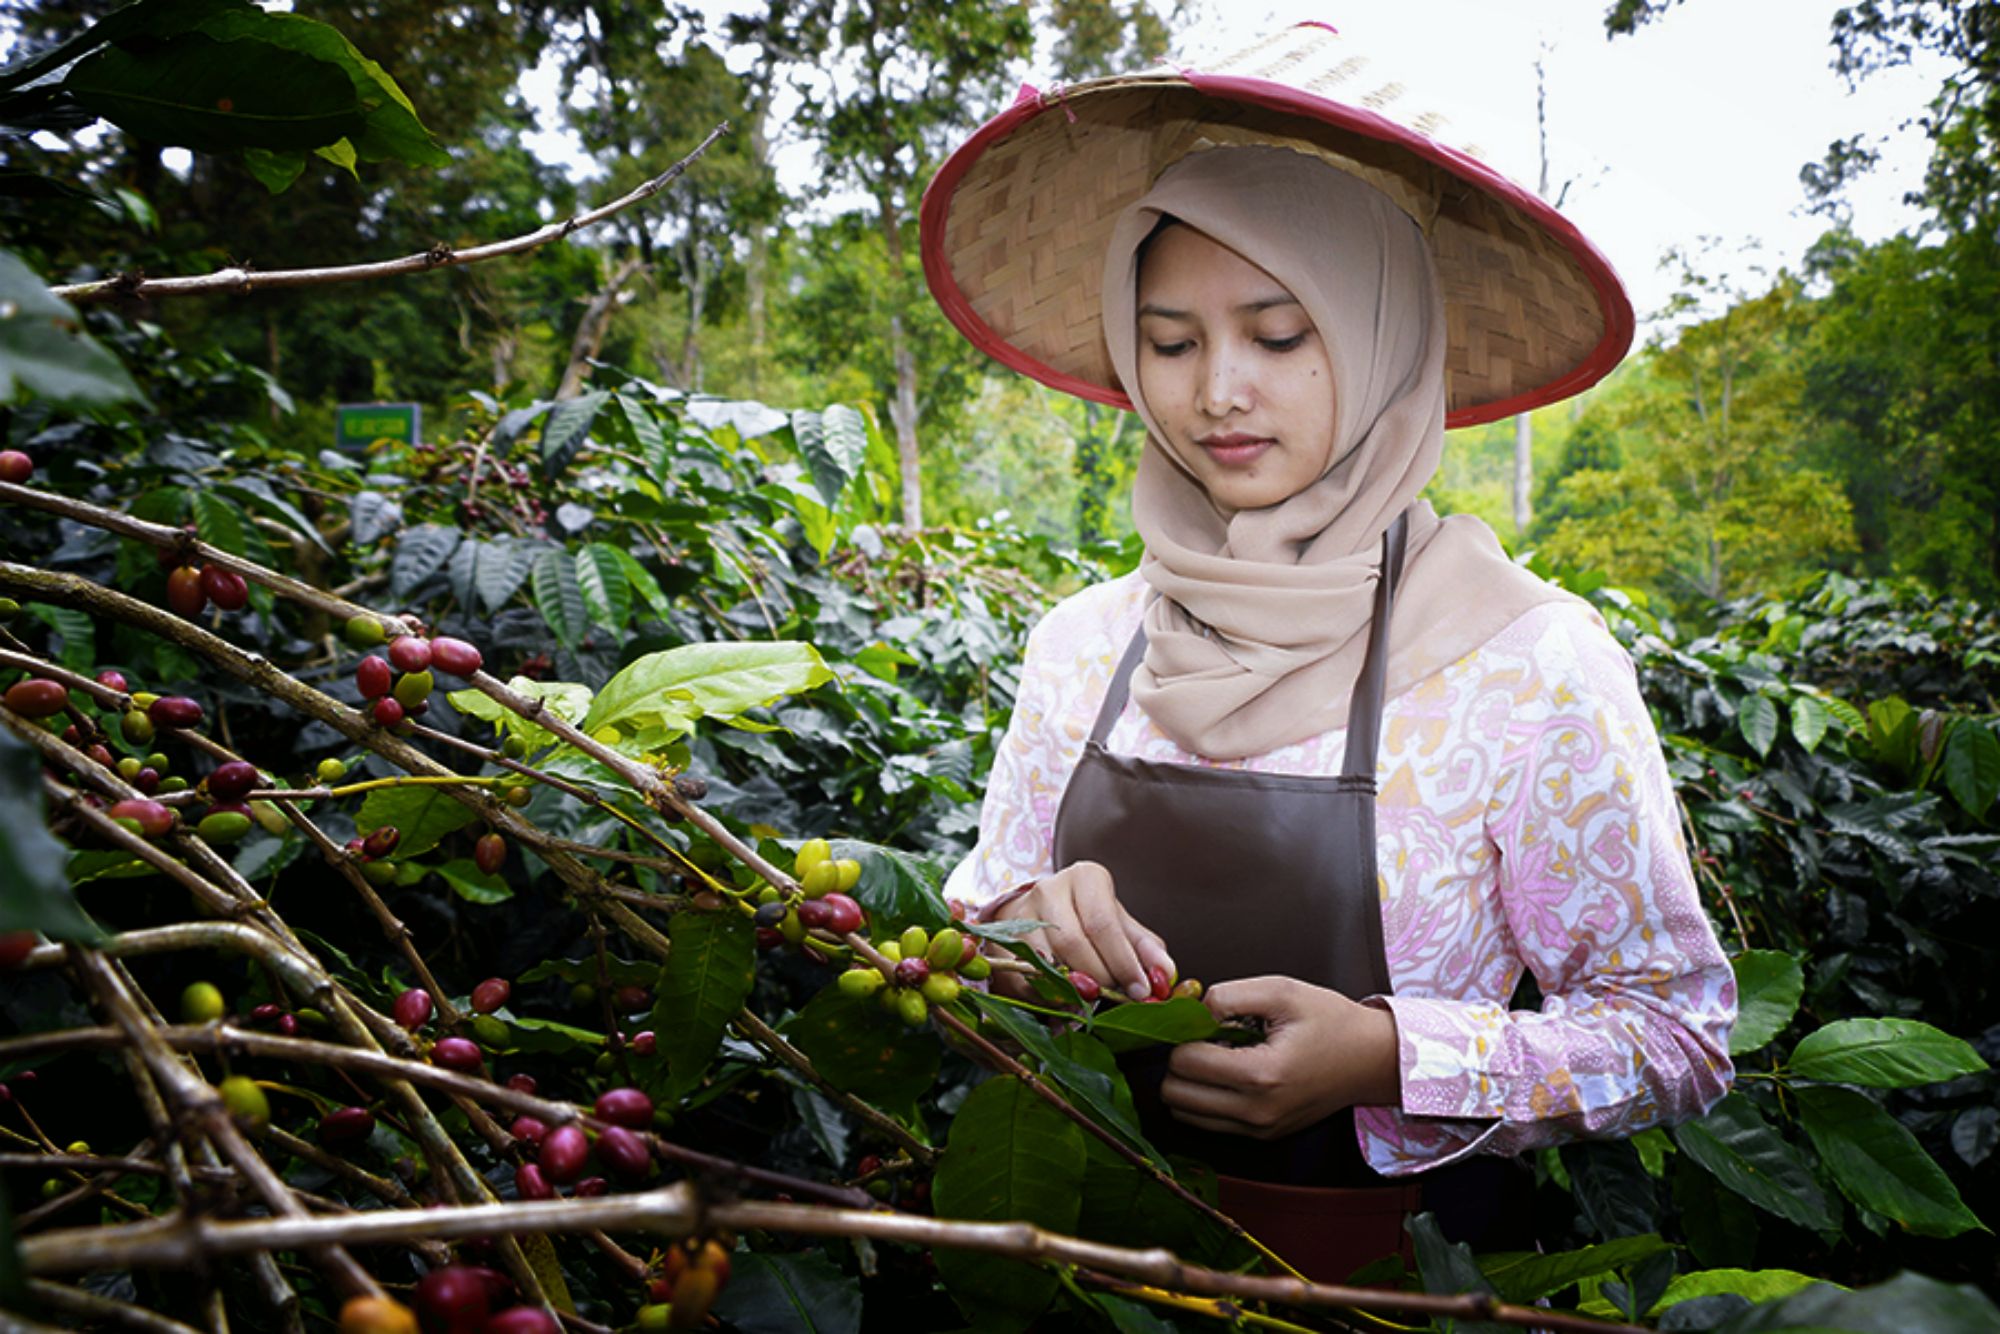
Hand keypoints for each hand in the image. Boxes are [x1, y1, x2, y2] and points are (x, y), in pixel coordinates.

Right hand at [988, 860, 1173, 1002]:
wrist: (1042, 912)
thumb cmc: (1089, 919)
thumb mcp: (1121, 925)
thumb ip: (1144, 948)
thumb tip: (1166, 974)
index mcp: (1085, 877)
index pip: (1103, 923)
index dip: (1123, 962)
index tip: (1140, 991)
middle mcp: (1049, 889)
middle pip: (1073, 943)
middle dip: (1099, 978)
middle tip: (1114, 997)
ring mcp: (1020, 913)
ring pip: (1046, 961)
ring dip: (1072, 990)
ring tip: (1091, 1001)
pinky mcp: (1001, 941)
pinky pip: (1023, 977)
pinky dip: (1046, 997)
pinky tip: (1064, 1003)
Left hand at [1161, 976, 1401, 1139]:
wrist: (1371, 1060)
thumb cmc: (1331, 1021)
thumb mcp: (1281, 990)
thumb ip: (1228, 995)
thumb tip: (1191, 1010)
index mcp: (1262, 1075)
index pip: (1184, 1063)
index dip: (1184, 1034)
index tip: (1203, 1021)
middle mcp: (1257, 1112)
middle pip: (1174, 1094)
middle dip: (1179, 1061)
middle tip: (1204, 1039)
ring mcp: (1259, 1130)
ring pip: (1184, 1114)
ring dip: (1189, 1083)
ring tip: (1217, 1057)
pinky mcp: (1261, 1136)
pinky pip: (1207, 1123)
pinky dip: (1205, 1099)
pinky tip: (1229, 1074)